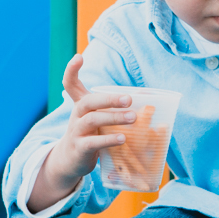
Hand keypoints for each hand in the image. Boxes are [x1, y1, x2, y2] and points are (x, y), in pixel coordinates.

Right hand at [27, 55, 134, 212]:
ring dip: (114, 118)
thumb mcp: (99, 117)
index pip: (70, 83)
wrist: (71, 160)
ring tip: (133, 117)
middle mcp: (76, 115)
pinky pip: (93, 142)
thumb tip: (148, 95)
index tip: (79, 57)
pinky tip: (122, 138)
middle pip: (88, 102)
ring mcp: (76, 132)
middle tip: (130, 99)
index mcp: (81, 105)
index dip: (72, 70)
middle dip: (109, 99)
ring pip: (93, 121)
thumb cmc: (91, 133)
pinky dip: (108, 139)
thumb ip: (115, 107)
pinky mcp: (80, 148)